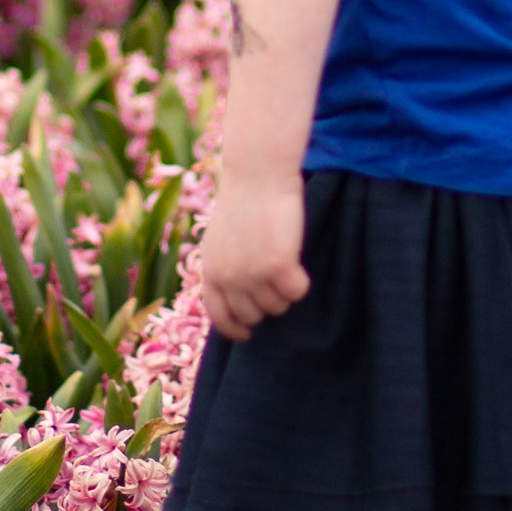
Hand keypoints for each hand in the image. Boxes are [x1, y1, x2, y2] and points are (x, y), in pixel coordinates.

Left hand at [197, 175, 309, 341]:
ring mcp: (253, 275)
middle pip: (254, 315)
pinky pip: (297, 291)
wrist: (257, 175)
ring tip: (284, 260)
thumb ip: (224, 269)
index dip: (235, 329)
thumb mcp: (220, 241)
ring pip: (278, 305)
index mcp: (211, 272)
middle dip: (266, 303)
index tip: (247, 334)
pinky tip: (296, 260)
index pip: (220, 318)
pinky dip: (300, 281)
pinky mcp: (279, 266)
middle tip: (274, 280)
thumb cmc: (242, 203)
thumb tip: (236, 300)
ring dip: (284, 290)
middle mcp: (229, 278)